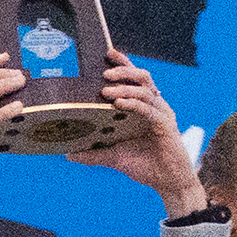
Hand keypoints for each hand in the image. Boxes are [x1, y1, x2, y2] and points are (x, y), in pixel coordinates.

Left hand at [68, 50, 205, 215]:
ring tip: (107, 90)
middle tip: (104, 73)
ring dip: (125, 86)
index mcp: (143, 107)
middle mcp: (154, 106)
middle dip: (123, 71)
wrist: (168, 183)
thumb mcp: (114, 157)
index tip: (107, 53)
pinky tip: (119, 103)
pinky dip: (133, 103)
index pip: (134, 79)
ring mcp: (161, 113)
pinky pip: (148, 108)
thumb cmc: (145, 166)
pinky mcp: (165, 124)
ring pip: (145, 89)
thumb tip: (69, 153)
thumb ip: (93, 153)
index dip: (123, 64)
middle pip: (142, 76)